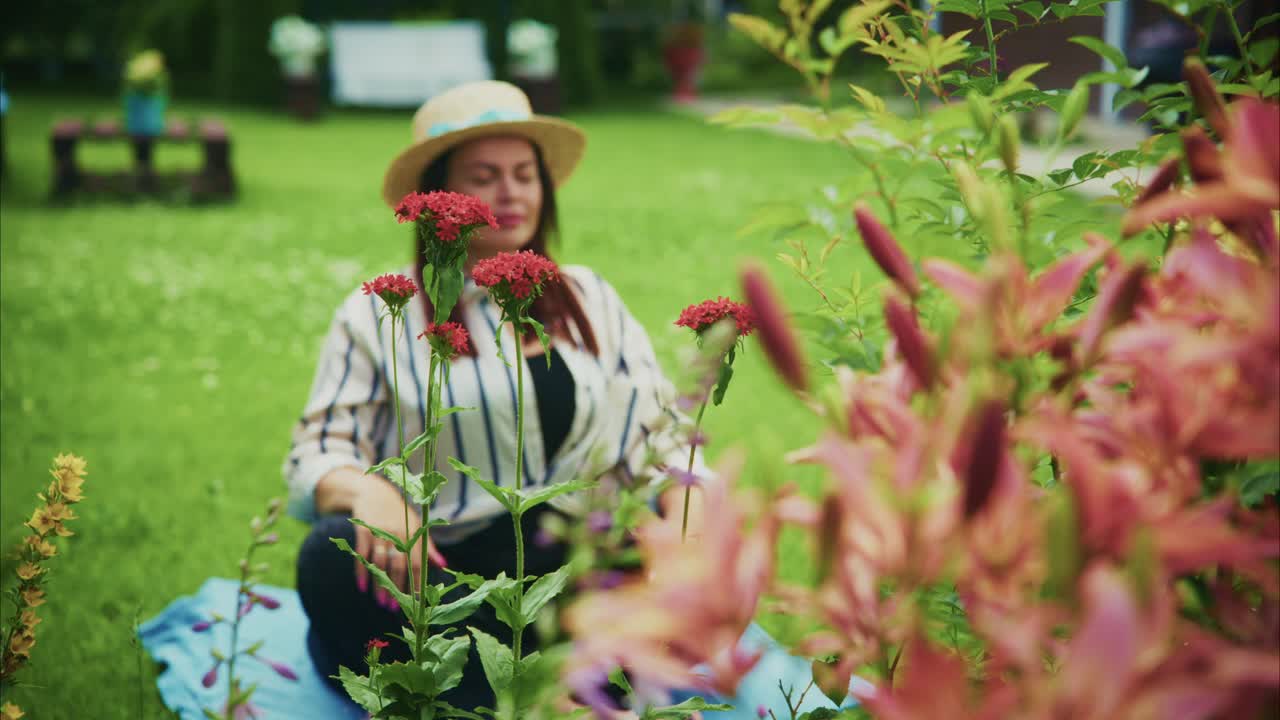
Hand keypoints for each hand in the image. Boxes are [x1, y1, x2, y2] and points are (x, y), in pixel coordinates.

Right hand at [351, 478, 446, 609]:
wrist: (373, 492)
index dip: (417, 583)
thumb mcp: (416, 525)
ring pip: (380, 563)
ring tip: (381, 603)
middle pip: (399, 566)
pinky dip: (362, 571)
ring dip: (380, 585)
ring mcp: (380, 531)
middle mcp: (398, 533)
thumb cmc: (399, 513)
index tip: (416, 602)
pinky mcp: (364, 530)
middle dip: (397, 589)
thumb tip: (444, 565)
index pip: (418, 563)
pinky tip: (362, 587)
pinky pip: (362, 554)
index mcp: (413, 534)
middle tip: (395, 609)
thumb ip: (428, 546)